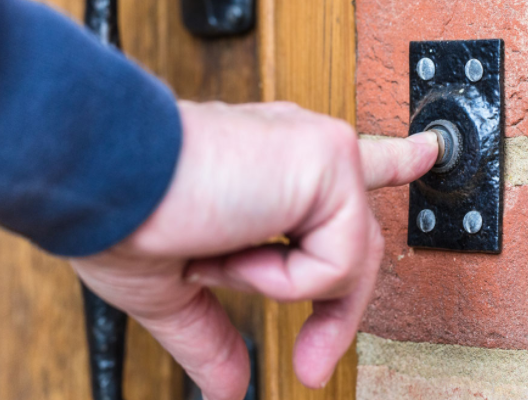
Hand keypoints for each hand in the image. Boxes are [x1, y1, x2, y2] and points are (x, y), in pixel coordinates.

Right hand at [70, 100, 437, 399]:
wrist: (101, 179)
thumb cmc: (123, 215)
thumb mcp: (175, 291)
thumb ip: (215, 334)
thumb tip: (230, 386)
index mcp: (269, 169)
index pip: (344, 172)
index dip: (392, 161)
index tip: (425, 152)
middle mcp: (297, 153)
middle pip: (354, 239)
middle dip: (337, 309)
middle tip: (312, 362)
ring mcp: (318, 155)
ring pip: (347, 257)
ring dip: (275, 284)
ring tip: (216, 258)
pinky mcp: (328, 161)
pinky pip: (335, 259)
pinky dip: (280, 277)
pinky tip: (232, 246)